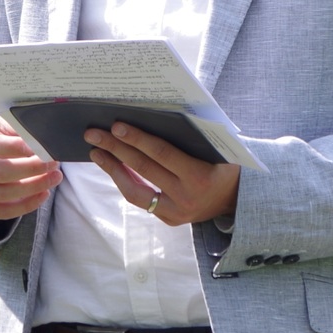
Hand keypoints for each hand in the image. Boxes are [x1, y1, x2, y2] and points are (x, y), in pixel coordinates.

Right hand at [0, 115, 61, 220]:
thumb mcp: (0, 124)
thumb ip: (18, 129)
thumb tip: (43, 137)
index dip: (15, 147)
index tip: (41, 148)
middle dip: (31, 169)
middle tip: (54, 163)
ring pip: (1, 194)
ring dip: (33, 187)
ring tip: (54, 177)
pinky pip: (0, 212)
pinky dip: (25, 205)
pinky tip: (42, 194)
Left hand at [87, 122, 239, 226]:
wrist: (238, 198)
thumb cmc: (224, 162)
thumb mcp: (217, 147)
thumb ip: (192, 134)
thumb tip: (153, 113)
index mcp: (199, 175)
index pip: (162, 154)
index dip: (138, 139)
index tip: (116, 126)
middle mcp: (186, 197)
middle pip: (143, 168)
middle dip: (116, 149)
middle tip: (94, 134)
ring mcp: (176, 212)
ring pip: (135, 190)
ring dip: (112, 169)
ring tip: (96, 152)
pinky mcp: (169, 220)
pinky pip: (141, 200)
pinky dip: (125, 182)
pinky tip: (112, 167)